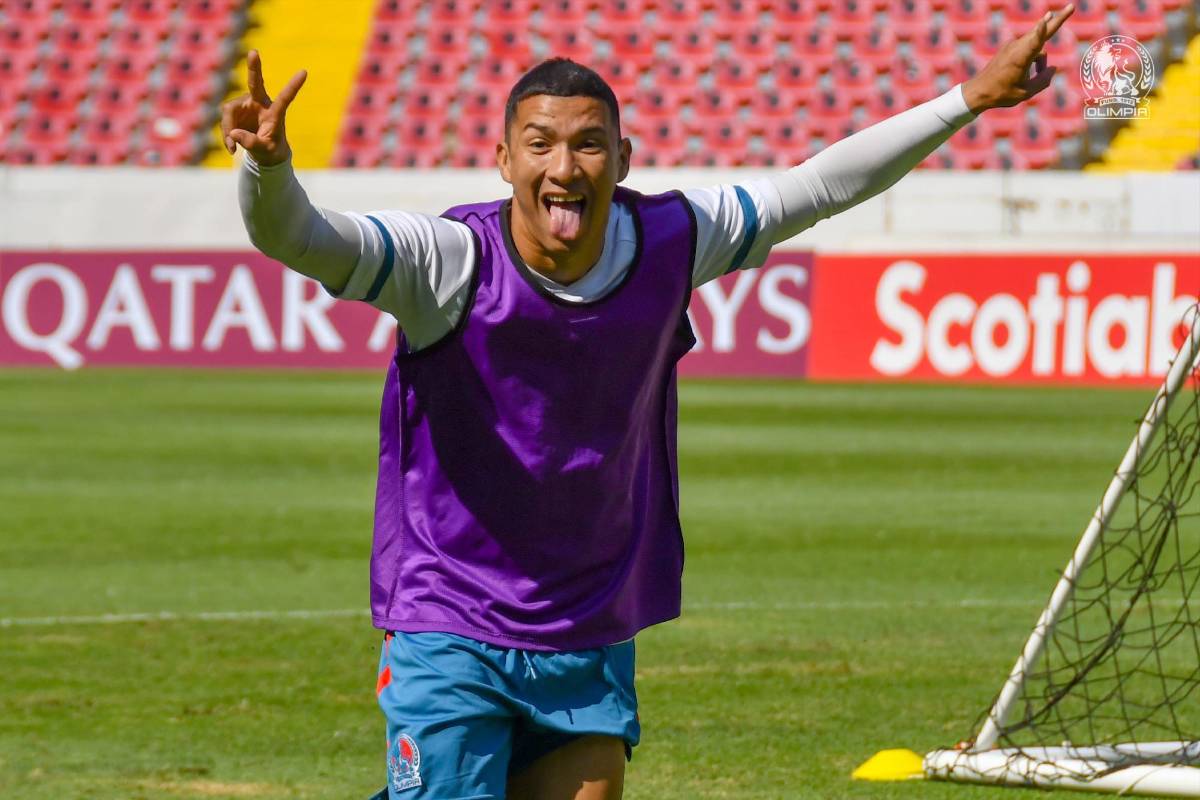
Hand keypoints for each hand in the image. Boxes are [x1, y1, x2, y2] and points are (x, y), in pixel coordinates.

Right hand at [220, 50, 306, 165]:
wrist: (263, 151)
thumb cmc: (270, 150)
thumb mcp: (264, 150)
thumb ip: (251, 143)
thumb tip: (233, 134)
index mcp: (275, 112)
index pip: (285, 98)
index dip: (293, 86)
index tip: (304, 72)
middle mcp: (260, 103)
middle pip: (255, 82)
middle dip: (254, 67)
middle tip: (254, 52)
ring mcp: (246, 104)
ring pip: (229, 112)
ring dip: (228, 130)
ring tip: (233, 148)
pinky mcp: (234, 110)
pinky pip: (225, 120)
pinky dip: (226, 135)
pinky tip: (232, 148)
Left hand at [961, 4, 1074, 113]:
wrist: (978, 92)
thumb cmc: (1001, 94)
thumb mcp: (1025, 93)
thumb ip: (1043, 81)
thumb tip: (1053, 68)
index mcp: (1020, 59)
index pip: (1034, 42)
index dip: (1042, 31)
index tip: (1046, 19)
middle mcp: (1017, 48)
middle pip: (1042, 32)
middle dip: (1058, 20)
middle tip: (1071, 6)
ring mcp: (1012, 46)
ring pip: (1037, 47)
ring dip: (1041, 61)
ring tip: (1031, 77)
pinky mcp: (1009, 48)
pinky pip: (1029, 50)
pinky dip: (1034, 59)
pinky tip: (1030, 72)